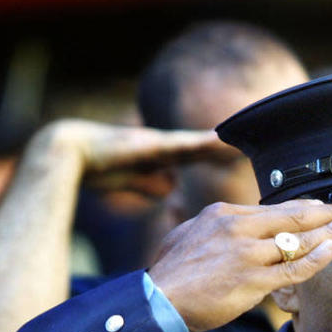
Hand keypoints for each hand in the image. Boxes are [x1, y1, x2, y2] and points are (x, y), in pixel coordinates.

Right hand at [27, 119, 236, 212]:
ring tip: (250, 144)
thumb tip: (171, 190)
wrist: (70, 151)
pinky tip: (221, 142)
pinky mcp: (148, 145)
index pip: (200, 156)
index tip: (247, 157)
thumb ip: (152, 183)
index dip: (223, 156)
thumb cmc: (99, 166)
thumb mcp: (135, 181)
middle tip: (261, 147)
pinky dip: (202, 145)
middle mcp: (166, 147)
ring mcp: (158, 144)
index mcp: (164, 156)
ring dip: (224, 146)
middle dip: (232, 149)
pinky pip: (182, 145)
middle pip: (207, 148)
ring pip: (200, 145)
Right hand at [149, 200, 331, 331]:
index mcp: (224, 215)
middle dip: (326, 212)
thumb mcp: (189, 234)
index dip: (303, 208)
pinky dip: (315, 257)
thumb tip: (227, 225)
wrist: (156, 300)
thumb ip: (214, 228)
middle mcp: (239, 228)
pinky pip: (292, 267)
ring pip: (298, 239)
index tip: (323, 208)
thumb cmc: (170, 274)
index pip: (274, 209)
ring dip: (330, 231)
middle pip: (292, 217)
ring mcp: (247, 254)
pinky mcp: (252, 280)